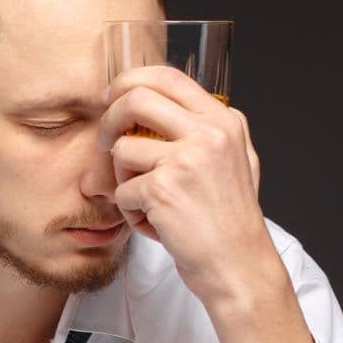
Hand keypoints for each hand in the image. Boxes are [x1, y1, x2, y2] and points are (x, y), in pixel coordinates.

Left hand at [97, 64, 270, 305]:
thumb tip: (156, 104)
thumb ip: (205, 129)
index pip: (168, 77)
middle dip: (109, 119)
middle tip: (104, 141)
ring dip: (123, 179)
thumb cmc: (230, 220)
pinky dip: (131, 212)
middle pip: (136, 99)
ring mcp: (186, 160)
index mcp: (224, 121)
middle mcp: (209, 134)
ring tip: (148, 203)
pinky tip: (155, 224)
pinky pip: (123, 190)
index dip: (131, 81)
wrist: (239, 265)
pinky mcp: (164, 189)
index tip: (111, 97)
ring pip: (122, 149)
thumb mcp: (236, 159)